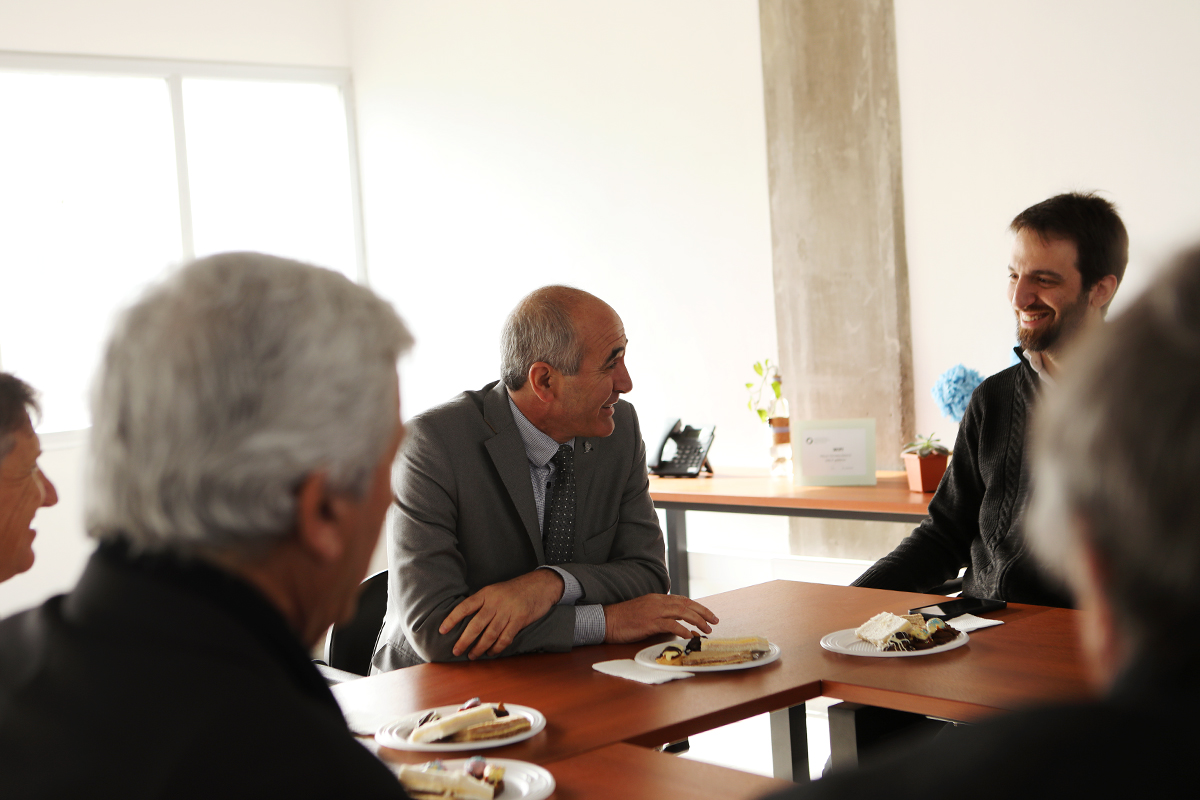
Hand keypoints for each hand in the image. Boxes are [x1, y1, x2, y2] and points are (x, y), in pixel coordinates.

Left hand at [440, 569, 564, 658]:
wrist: (540, 585)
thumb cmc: (515, 590)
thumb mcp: (495, 591)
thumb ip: (483, 603)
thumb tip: (466, 621)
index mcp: (486, 593)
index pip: (465, 607)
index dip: (452, 619)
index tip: (442, 630)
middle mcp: (495, 602)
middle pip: (476, 624)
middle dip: (464, 640)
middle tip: (456, 651)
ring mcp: (508, 611)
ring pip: (490, 634)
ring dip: (479, 647)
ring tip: (472, 655)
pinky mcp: (519, 619)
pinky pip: (505, 638)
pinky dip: (497, 648)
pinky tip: (491, 653)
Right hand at [602, 594, 718, 643]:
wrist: (606, 620)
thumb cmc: (624, 619)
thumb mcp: (644, 612)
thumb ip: (660, 614)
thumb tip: (676, 624)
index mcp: (657, 599)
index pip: (683, 600)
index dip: (698, 607)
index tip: (709, 615)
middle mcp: (658, 602)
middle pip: (686, 604)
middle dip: (703, 613)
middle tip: (714, 622)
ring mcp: (653, 611)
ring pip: (682, 612)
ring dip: (697, 621)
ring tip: (706, 629)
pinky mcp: (649, 622)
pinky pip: (670, 624)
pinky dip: (682, 629)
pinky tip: (689, 635)